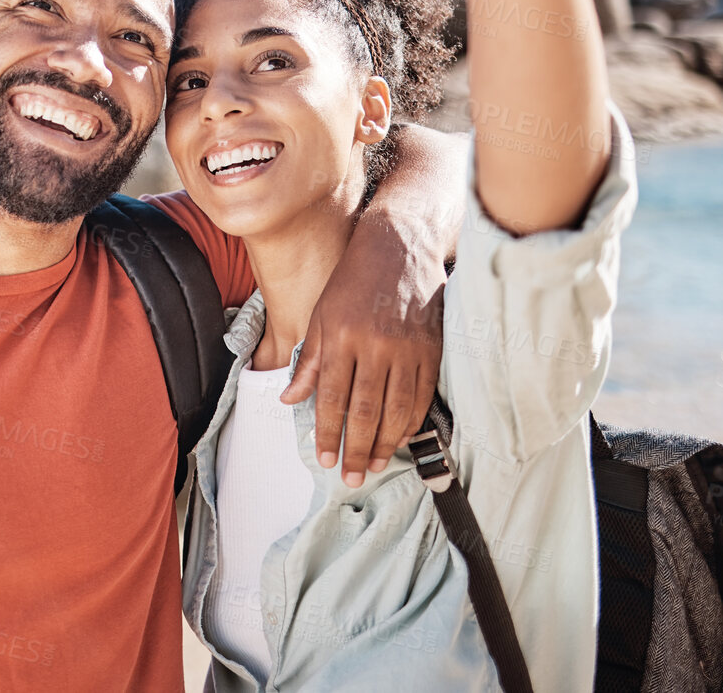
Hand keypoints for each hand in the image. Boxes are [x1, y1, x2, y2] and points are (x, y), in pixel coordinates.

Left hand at [280, 124, 466, 485]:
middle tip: (351, 477)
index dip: (327, 432)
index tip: (324, 458)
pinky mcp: (431, 349)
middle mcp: (374, 344)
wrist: (398, 246)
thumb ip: (308, 360)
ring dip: (384, 444)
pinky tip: (399, 438)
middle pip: (365, 410)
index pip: (330, 397)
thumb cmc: (352, 280)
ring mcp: (407, 348)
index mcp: (341, 336)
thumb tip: (290, 398)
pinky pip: (421, 396)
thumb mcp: (320, 314)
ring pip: (396, 409)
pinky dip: (410, 422)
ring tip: (373, 466)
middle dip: (356, 449)